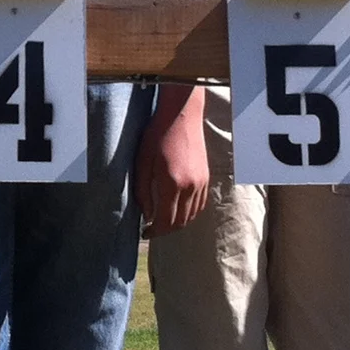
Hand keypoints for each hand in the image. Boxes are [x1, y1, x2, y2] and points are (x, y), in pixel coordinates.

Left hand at [136, 88, 209, 236]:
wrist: (181, 116)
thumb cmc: (157, 136)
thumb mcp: (142, 163)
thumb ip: (143, 192)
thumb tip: (146, 214)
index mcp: (172, 184)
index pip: (166, 221)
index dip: (155, 231)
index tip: (145, 233)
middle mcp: (190, 187)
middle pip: (181, 222)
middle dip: (165, 230)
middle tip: (152, 230)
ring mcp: (201, 183)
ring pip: (192, 215)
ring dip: (178, 223)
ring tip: (163, 221)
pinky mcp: (206, 177)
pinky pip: (200, 204)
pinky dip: (189, 212)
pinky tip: (178, 209)